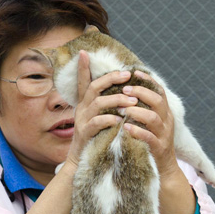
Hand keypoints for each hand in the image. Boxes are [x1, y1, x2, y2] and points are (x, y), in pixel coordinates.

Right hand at [64, 52, 137, 166]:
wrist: (83, 161)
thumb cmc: (96, 139)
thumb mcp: (101, 119)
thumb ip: (108, 107)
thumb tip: (125, 94)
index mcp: (85, 104)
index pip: (84, 82)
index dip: (83, 67)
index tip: (84, 52)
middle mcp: (82, 109)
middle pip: (94, 87)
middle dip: (111, 79)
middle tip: (128, 76)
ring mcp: (82, 121)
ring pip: (98, 103)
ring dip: (116, 100)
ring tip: (132, 101)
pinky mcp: (85, 133)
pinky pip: (96, 122)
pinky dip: (109, 119)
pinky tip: (120, 120)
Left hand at [119, 71, 178, 175]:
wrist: (164, 168)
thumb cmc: (151, 142)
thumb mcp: (150, 123)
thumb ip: (143, 108)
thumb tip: (128, 90)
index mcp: (165, 112)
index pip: (159, 91)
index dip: (148, 81)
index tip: (135, 72)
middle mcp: (167, 121)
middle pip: (157, 101)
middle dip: (141, 93)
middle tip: (125, 89)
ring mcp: (164, 135)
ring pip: (153, 118)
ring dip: (136, 111)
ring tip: (123, 109)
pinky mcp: (159, 148)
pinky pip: (149, 137)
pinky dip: (137, 131)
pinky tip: (126, 128)